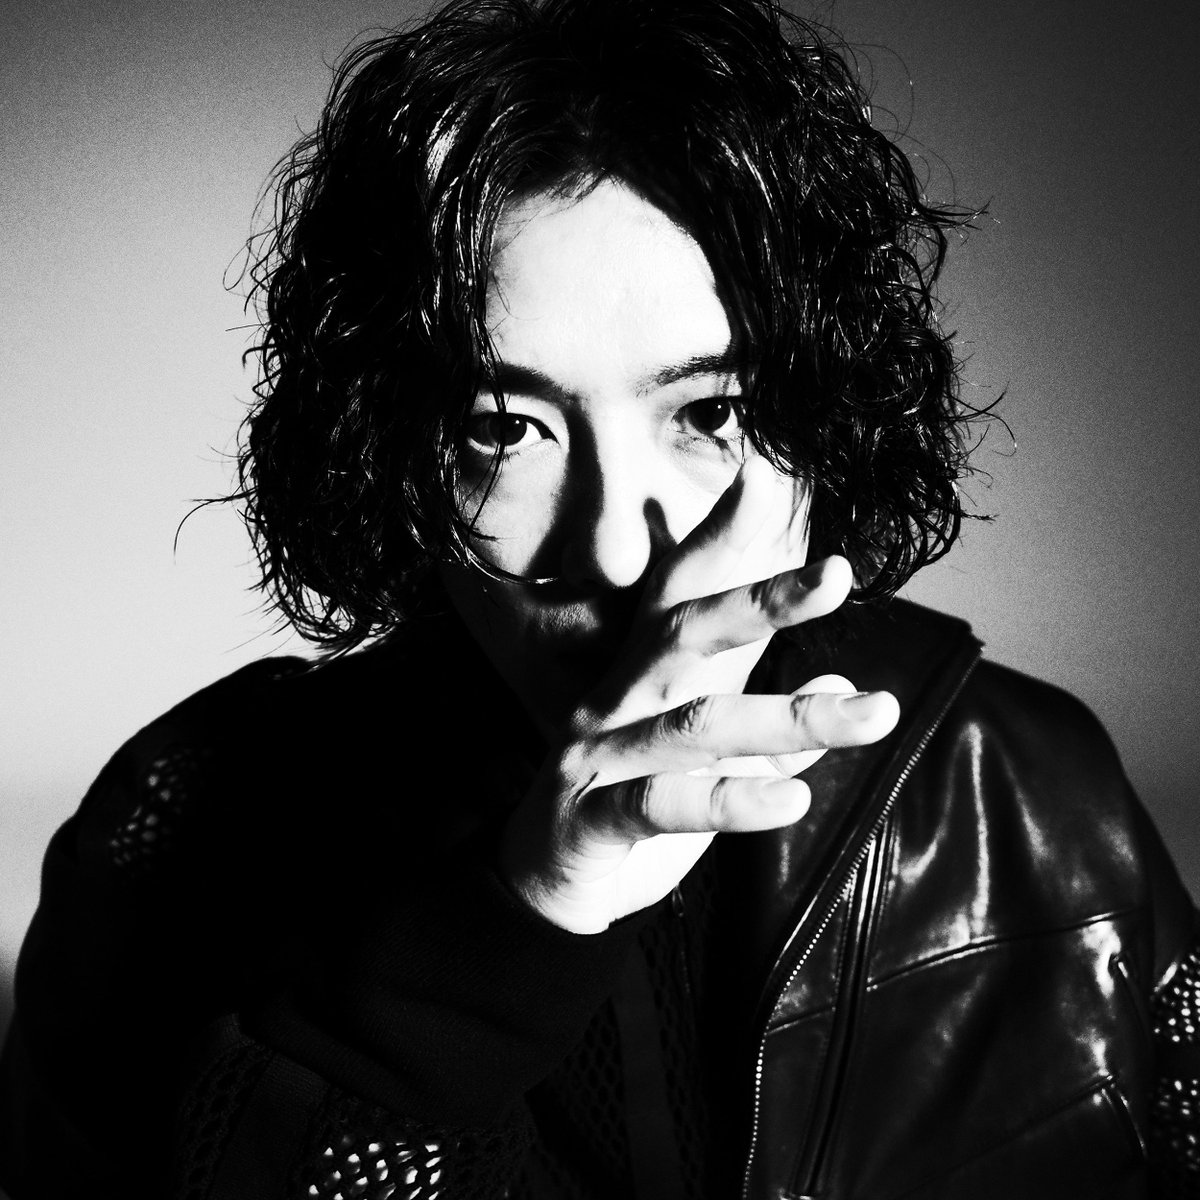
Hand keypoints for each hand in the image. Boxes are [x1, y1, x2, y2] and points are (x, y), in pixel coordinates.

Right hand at [499, 457, 899, 933]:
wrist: (547, 880)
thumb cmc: (634, 800)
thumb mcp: (711, 757)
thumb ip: (773, 724)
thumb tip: (846, 683)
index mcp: (645, 673)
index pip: (681, 590)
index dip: (721, 534)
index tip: (769, 474)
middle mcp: (617, 698)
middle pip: (684, 634)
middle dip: (761, 601)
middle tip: (836, 573)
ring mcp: (598, 754)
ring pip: (693, 724)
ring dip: (787, 717)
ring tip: (875, 713)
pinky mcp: (591, 817)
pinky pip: (662, 806)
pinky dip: (731, 800)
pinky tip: (795, 798)